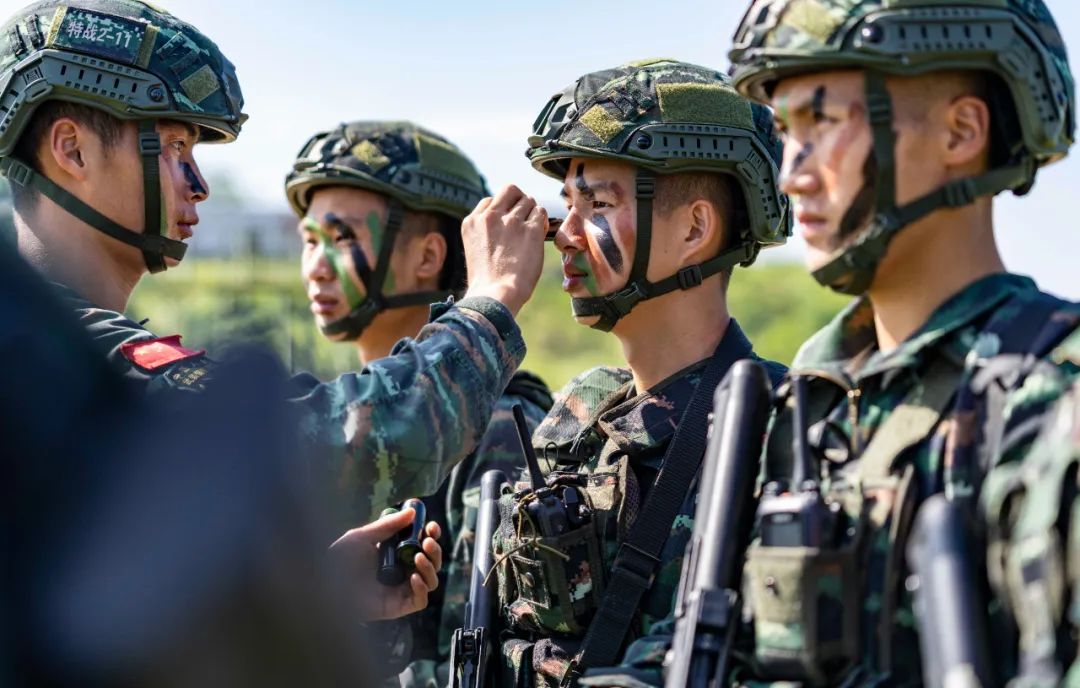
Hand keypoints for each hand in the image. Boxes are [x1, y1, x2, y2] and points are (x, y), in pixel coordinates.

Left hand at [328, 507, 442, 620]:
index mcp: (395, 554)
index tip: (432, 527)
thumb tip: (412, 512)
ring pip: (431, 581)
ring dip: (430, 567)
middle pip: (431, 563)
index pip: (421, 545)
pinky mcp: (398, 606)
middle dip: (435, 551)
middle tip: (427, 542)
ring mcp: (400, 590)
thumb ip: (387, 526)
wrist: (324, 585)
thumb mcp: (362, 537)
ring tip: (417, 557)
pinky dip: (422, 589)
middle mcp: (401, 571)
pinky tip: (413, 577)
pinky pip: (420, 601)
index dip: (431, 536)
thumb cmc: (338, 560)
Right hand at [461, 184, 548, 315]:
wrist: (496, 295)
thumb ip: (486, 231)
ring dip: (532, 213)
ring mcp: (511, 222)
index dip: (502, 210)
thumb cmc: (487, 281)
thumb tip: (505, 220)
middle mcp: (490, 217)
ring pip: (528, 200)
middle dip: (518, 201)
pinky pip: (541, 212)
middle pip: (510, 190)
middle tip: (523, 219)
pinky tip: (538, 235)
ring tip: (530, 232)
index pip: (490, 200)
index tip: (506, 224)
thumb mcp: (475, 249)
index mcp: (472, 222)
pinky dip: (542, 222)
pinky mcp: (531, 230)